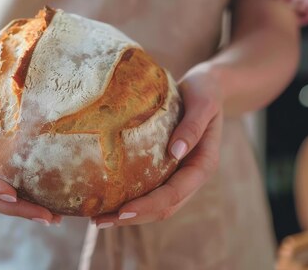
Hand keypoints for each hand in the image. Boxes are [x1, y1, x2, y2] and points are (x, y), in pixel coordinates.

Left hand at [92, 66, 222, 227]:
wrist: (209, 86)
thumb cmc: (206, 90)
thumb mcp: (203, 102)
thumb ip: (192, 126)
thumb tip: (175, 153)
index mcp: (203, 165)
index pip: (174, 194)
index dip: (149, 205)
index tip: (123, 210)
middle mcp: (191, 176)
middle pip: (163, 208)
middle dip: (133, 218)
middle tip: (100, 221)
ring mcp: (180, 174)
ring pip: (156, 205)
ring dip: (129, 215)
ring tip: (98, 219)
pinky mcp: (168, 169)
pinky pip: (150, 190)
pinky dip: (131, 198)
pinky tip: (107, 199)